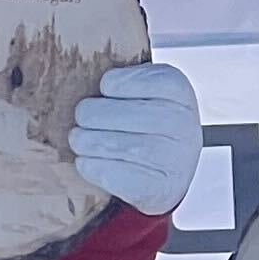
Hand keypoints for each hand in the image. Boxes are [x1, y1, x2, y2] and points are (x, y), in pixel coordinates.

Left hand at [68, 58, 202, 217]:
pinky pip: (109, 172)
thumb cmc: (150, 123)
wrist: (171, 172)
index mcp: (176, 88)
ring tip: (80, 140)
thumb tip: (78, 72)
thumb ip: (123, 76)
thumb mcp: (147, 90)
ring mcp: (172, 157)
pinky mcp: (158, 187)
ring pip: (107, 144)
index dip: (110, 86)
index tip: (107, 91)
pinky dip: (91, 166)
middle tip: (83, 119)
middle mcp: (181, 122)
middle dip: (89, 115)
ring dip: (85, 142)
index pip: (124, 81)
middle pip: (110, 113)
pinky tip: (89, 162)